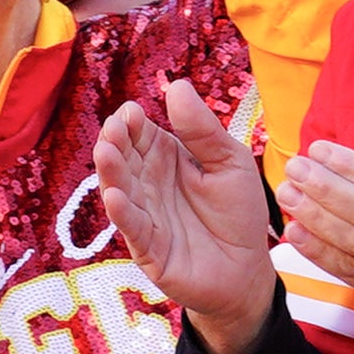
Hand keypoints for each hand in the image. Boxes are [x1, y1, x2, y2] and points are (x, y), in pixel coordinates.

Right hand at [93, 77, 276, 353]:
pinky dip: (122, 212)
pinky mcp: (149, 249)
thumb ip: (202, 130)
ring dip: (111, 173)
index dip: (131, 123)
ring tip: (105, 152)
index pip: (140, 134)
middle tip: (113, 129)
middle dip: (116, 143)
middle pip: (125, 159)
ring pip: (121, 190)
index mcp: (166, 158)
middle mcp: (149, 184)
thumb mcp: (229, 161)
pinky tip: (114, 196)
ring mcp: (145, 216)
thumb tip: (176, 85)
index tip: (129, 112)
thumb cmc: (237, 212)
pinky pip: (133, 228)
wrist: (248, 268)